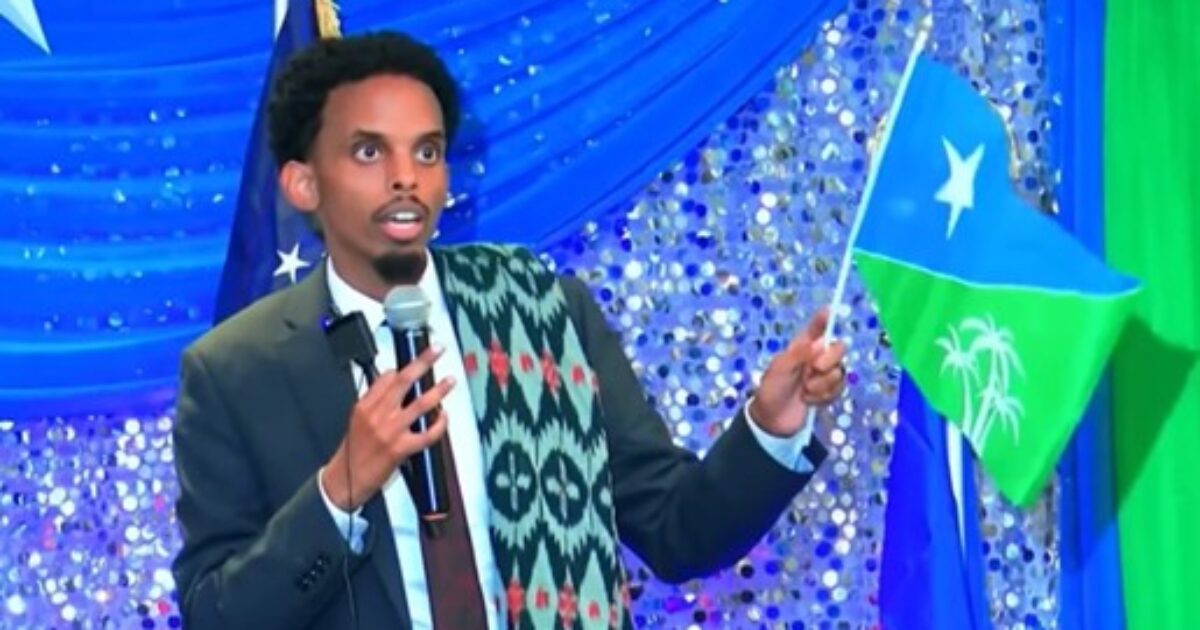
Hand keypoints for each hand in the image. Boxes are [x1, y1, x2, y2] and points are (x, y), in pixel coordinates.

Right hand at [321, 346, 453, 510]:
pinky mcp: (401, 448)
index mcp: (365, 406)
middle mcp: (377, 415)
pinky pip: (427, 433)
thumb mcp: (357, 420)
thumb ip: (374, 401)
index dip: (405, 366)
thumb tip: (391, 381)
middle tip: (437, 351)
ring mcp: (390, 431)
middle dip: (423, 363)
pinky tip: (444, 418)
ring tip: (450, 381)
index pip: (387, 377)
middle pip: (404, 382)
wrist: (346, 481)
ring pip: (420, 404)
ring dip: (438, 391)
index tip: (419, 357)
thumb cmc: (353, 452)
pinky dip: (439, 424)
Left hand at [749, 307, 847, 437]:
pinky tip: (809, 401)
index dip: (823, 319)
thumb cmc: (771, 390)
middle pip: (838, 349)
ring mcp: (824, 376)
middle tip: (814, 369)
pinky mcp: (828, 393)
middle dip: (829, 360)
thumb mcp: (779, 369)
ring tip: (805, 391)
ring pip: (840, 372)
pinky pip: (839, 390)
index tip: (829, 311)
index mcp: (801, 348)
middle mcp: (816, 358)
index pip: (816, 329)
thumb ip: (798, 355)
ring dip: (822, 384)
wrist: (773, 421)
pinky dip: (824, 397)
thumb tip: (818, 343)